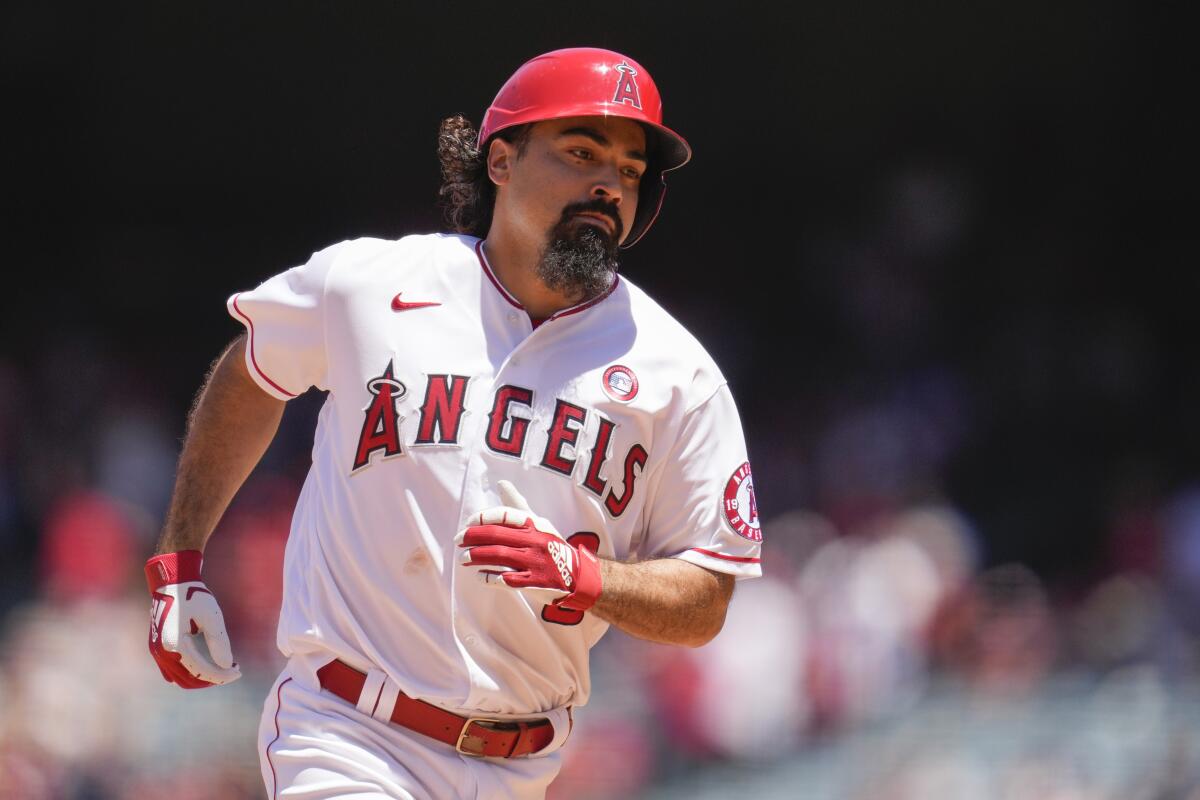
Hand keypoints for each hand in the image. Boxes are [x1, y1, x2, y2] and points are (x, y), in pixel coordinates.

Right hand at [145, 551, 240, 688]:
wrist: (172, 584)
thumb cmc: (194, 596)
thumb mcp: (212, 616)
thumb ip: (219, 642)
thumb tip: (227, 665)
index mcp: (174, 645)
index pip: (201, 671)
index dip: (222, 676)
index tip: (238, 672)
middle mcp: (161, 653)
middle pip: (189, 680)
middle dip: (212, 679)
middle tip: (232, 670)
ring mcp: (156, 652)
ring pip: (180, 679)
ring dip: (201, 678)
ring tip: (222, 668)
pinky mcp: (156, 649)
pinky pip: (172, 672)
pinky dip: (189, 673)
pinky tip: (206, 664)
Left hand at [455, 481, 602, 611]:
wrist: (579, 577)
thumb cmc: (553, 546)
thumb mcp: (541, 522)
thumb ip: (519, 505)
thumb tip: (501, 483)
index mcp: (535, 523)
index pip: (504, 514)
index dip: (482, 517)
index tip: (468, 522)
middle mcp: (535, 540)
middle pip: (497, 535)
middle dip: (472, 537)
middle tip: (457, 540)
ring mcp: (534, 562)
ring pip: (498, 555)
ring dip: (476, 556)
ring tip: (462, 558)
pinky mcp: (533, 583)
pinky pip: (505, 579)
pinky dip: (489, 577)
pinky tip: (479, 576)